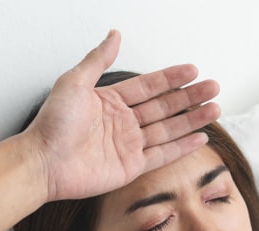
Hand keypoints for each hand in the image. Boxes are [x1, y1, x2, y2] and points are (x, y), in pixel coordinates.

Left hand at [19, 30, 220, 202]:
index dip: (171, 78)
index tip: (192, 70)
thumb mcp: (74, 82)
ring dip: (192, 120)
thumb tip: (114, 35)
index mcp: (110, 101)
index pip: (149, 87)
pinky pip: (162, 155)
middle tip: (213, 87)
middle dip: (190, 98)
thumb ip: (98, 60)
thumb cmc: (52, 123)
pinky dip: (182, 147)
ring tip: (215, 109)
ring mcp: (128, 145)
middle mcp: (122, 122)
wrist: (44, 161)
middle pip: (164, 107)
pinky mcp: (131, 167)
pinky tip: (200, 137)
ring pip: (168, 130)